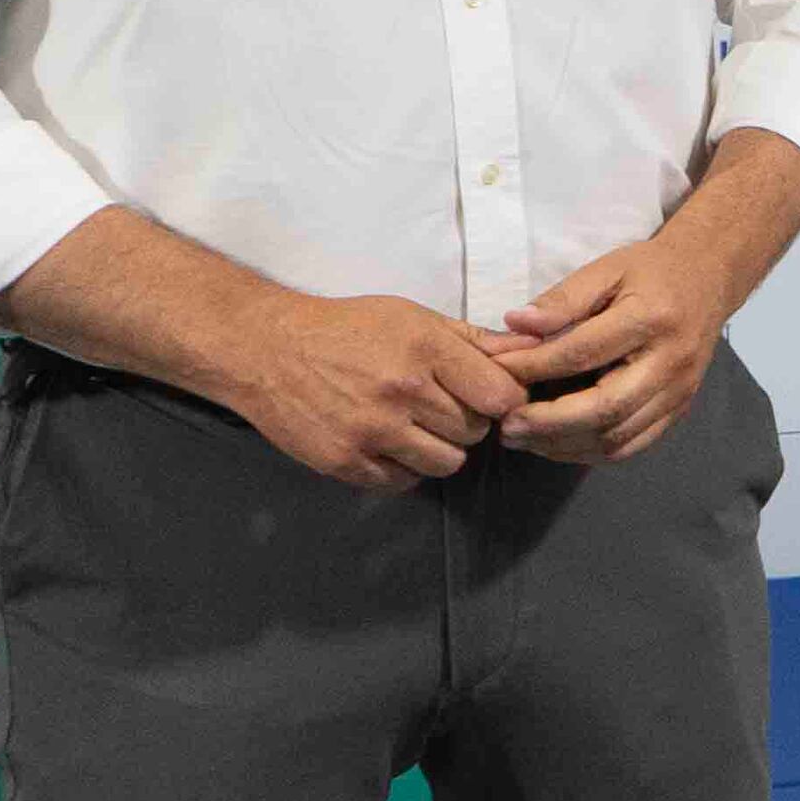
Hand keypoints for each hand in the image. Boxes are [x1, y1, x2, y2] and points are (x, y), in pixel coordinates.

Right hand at [221, 291, 529, 492]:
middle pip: (475, 431)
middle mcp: (402, 392)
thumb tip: (531, 350)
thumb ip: (474, 340)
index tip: (488, 395)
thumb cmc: (347, 329)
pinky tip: (388, 443)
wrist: (267, 350)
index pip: (501, 395)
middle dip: (467, 421)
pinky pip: (403, 482)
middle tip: (441, 406)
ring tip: (417, 426)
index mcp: (425, 349)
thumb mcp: (413, 318)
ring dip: (440, 448)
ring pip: (446, 462)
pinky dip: (403, 468)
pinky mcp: (345, 461)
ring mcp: (372, 431)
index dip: (502, 398)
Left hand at [493, 129, 799, 462]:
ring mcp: (679, 391)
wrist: (710, 278)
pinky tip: (559, 444)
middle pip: (605, 408)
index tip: (496, 372)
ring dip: (564, 445)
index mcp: (652, 318)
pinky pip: (633, 446)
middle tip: (505, 426)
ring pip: (619, 437)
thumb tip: (514, 325)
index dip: (534, 367)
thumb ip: (562, 298)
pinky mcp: (679, 409)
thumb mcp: (607, 268)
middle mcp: (671, 361)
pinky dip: (591, 453)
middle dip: (548, 423)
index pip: (583, 352)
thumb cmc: (651, 271)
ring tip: (524, 438)